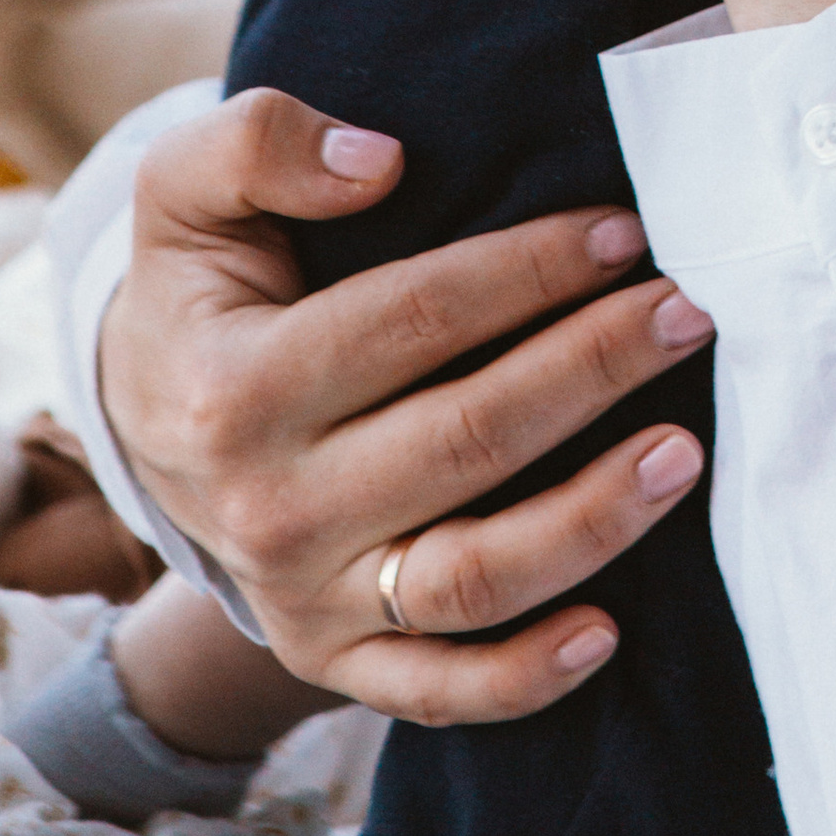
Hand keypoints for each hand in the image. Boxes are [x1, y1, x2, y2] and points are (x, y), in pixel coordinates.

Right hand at [97, 84, 717, 721]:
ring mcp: (306, 598)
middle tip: (685, 313)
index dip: (528, 271)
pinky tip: (610, 630)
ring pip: (473, 576)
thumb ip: (259, 143)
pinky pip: (440, 692)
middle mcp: (270, 508)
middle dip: (594, 369)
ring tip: (685, 449)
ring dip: (593, 518)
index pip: (414, 321)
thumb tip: (377, 160)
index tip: (621, 232)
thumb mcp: (186, 191)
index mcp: (237, 388)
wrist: (150, 424)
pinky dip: (527, 677)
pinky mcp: (336, 660)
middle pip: (469, 439)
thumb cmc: (204, 290)